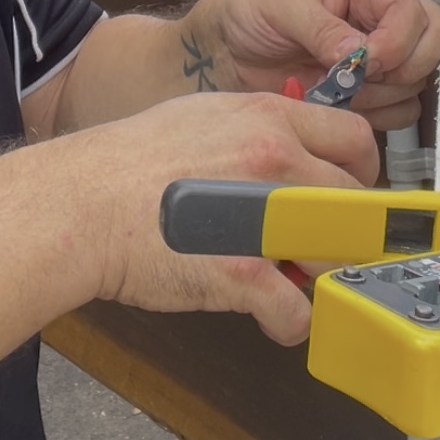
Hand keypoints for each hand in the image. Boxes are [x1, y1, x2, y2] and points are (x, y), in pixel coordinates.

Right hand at [74, 90, 377, 345]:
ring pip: (338, 256)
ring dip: (321, 275)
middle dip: (342, 230)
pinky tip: (267, 316)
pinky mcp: (244, 274)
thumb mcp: (201, 116)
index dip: (359, 173)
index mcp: (267, 118)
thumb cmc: (125, 163)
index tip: (348, 194)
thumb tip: (287, 151)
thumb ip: (254, 130)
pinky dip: (288, 323)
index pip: (356, 138)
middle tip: (318, 244)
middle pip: (356, 202)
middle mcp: (276, 160)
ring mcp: (265, 218)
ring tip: (292, 280)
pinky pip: (298, 312)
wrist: (79, 204)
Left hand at [189, 0, 439, 130]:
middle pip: (436, 41)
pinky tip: (341, 102)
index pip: (415, 11)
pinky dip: (376, 114)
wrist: (228, 52)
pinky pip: (403, 110)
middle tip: (359, 76)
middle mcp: (388, 14)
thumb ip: (320, 26)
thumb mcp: (278, 3)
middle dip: (401, 66)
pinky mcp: (378, 90)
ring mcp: (387, 54)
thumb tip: (359, 53)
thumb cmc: (250, 10)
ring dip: (381, 93)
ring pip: (419, 80)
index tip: (364, 60)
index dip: (396, 41)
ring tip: (334, 86)